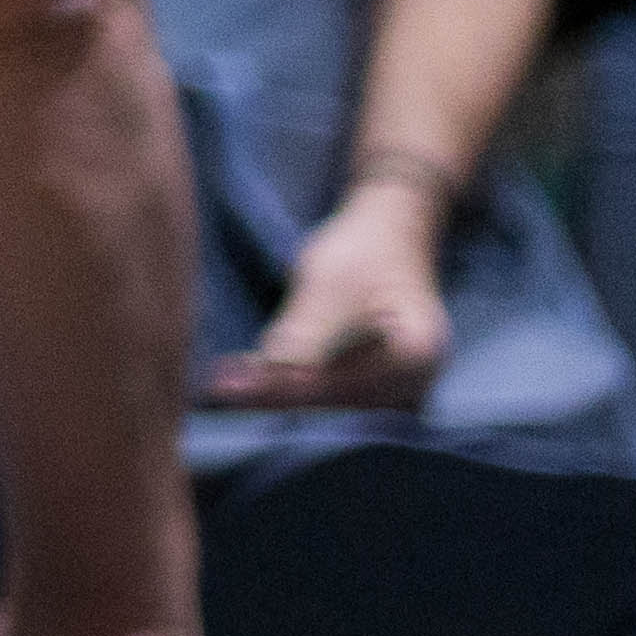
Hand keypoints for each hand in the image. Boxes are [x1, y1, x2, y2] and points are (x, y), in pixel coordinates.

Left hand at [201, 182, 452, 411]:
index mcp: (418, 354)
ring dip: (278, 394)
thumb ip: (307, 332)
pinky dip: (291, 386)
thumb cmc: (363, 249)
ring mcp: (403, 388)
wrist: (388, 233)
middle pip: (337, 401)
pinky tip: (247, 379)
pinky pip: (331, 393)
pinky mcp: (379, 385)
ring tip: (224, 385)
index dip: (286, 388)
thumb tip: (274, 374)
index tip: (231, 388)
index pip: (342, 386)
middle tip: (218, 391)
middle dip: (276, 395)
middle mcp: (418, 382)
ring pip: (330, 401)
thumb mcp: (330, 282)